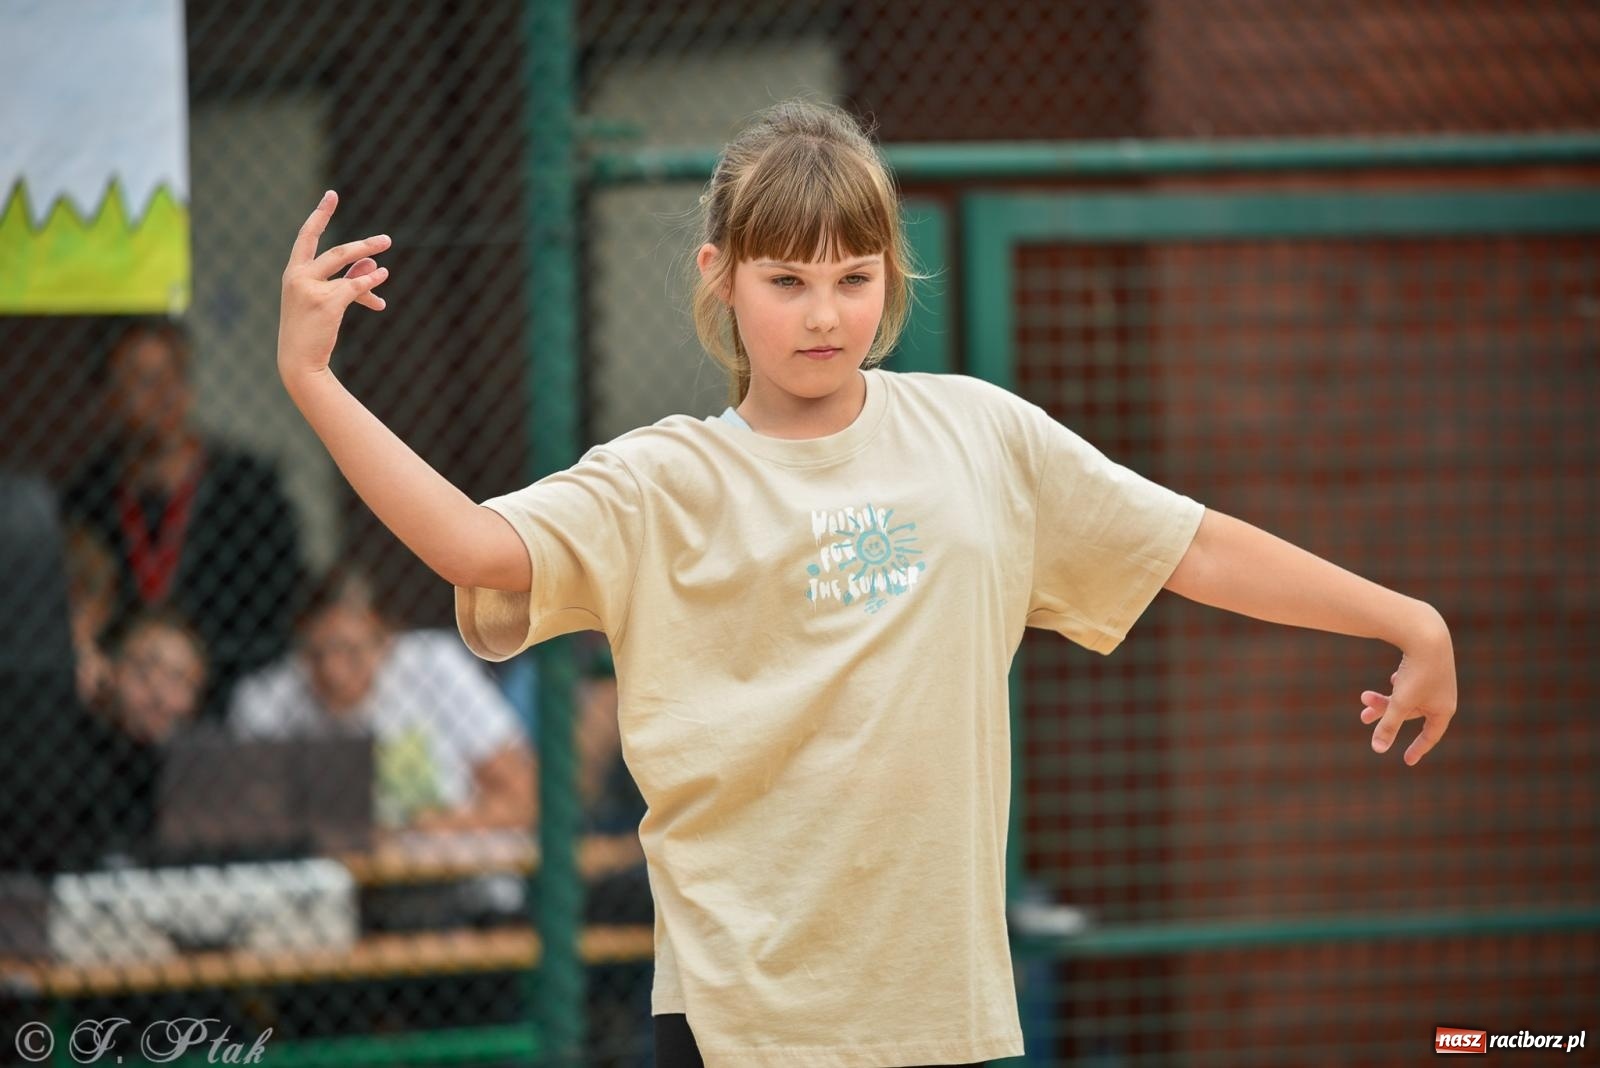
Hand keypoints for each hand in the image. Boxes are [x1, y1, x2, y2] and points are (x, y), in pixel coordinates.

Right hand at [278, 190, 391, 379]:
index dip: (320, 215)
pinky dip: (370, 282)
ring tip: (387, 248)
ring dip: (368, 257)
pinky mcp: (326, 302)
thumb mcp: (326, 301)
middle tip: (387, 240)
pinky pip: (355, 286)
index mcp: (293, 273)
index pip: (306, 237)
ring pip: (346, 266)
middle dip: (362, 245)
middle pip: (335, 252)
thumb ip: (347, 279)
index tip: (332, 195)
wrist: (300, 362)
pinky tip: (382, 279)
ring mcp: (310, 288)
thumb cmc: (311, 331)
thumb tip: (372, 263)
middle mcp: (298, 276)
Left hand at [1360, 609, 1457, 765]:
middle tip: (1363, 717)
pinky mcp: (1429, 664)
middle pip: (1410, 712)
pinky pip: (1411, 681)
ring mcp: (1438, 679)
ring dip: (1385, 698)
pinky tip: (1393, 679)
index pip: (1431, 735)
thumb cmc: (1417, 672)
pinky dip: (1399, 684)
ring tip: (1364, 698)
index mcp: (1444, 709)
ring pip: (1407, 696)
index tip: (1407, 761)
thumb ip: (1389, 726)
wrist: (1426, 633)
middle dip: (1386, 713)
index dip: (1418, 748)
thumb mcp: (1400, 702)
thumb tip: (1378, 750)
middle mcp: (1443, 696)